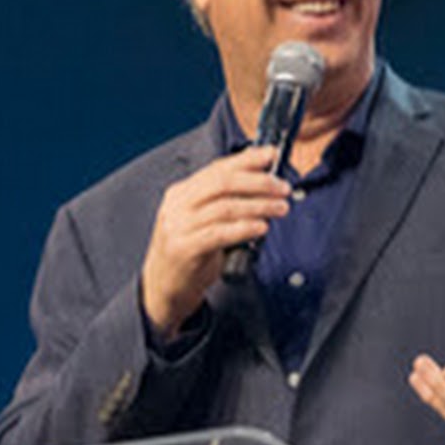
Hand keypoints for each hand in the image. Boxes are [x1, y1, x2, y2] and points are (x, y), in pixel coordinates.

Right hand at [141, 146, 289, 337]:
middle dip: (258, 181)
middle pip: (223, 183)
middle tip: (282, 187)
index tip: (272, 155)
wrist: (162, 289)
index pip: (217, 168)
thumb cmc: (190, 252)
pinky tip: (261, 228)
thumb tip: (261, 181)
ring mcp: (178, 227)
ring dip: (259, 205)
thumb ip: (225, 201)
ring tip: (280, 208)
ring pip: (225, 207)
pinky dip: (244, 228)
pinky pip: (219, 233)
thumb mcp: (203, 220)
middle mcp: (178, 205)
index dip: (247, 159)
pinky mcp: (184, 249)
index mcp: (182, 192)